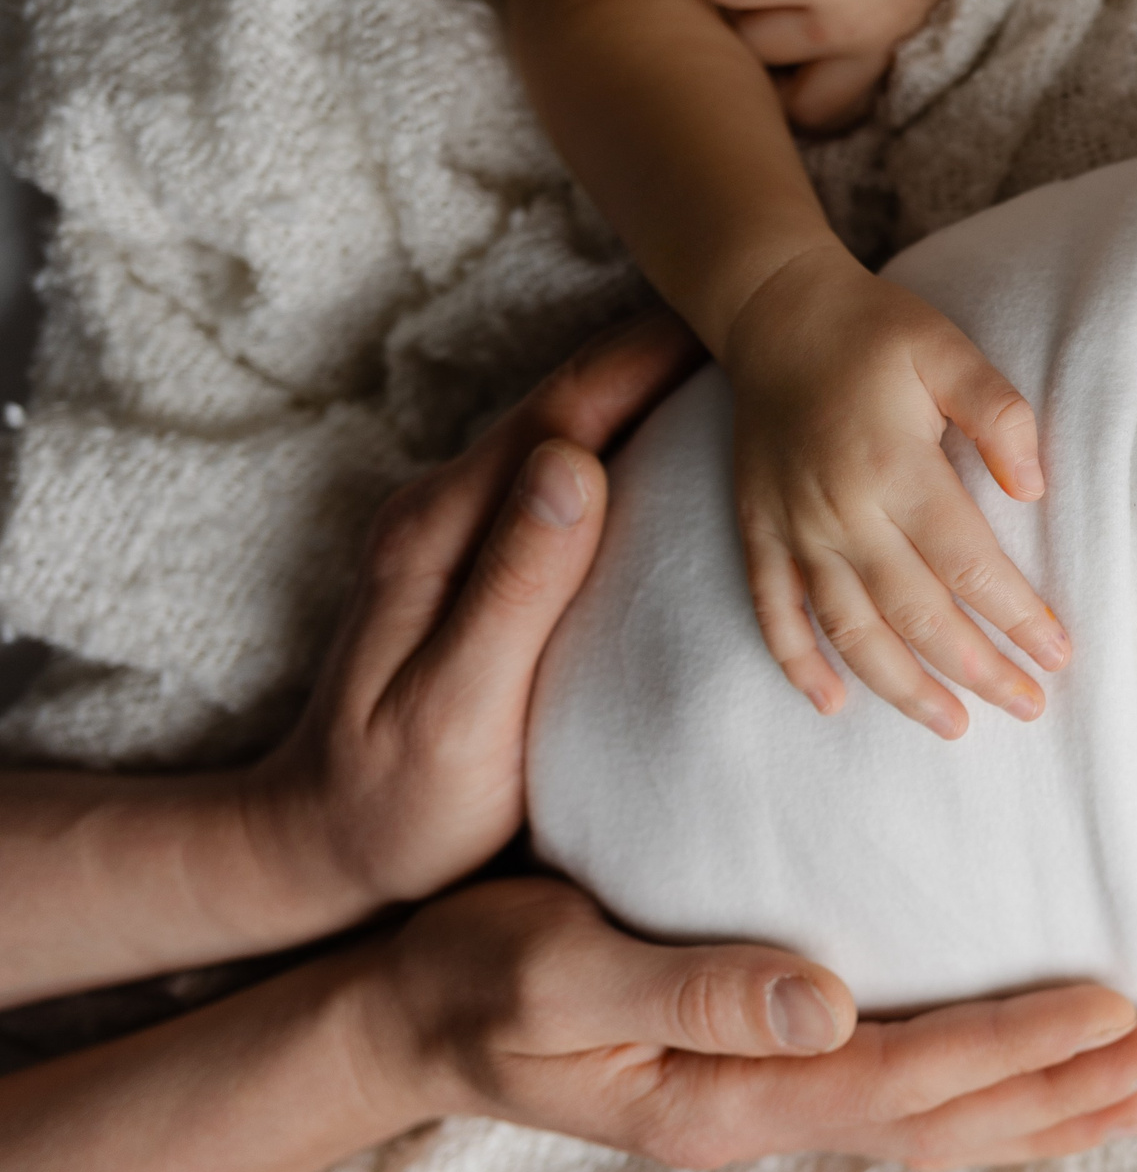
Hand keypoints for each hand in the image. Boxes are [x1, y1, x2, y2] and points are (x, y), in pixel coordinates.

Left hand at [255, 314, 702, 918]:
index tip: (743, 321)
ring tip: (755, 370)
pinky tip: (692, 450)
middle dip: (667, 353)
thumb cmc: (398, 803)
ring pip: (575, 430)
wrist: (323, 850)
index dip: (651, 357)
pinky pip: (570, 474)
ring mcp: (462, 529)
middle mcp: (446, 508)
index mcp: (442, 529)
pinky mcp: (485, 558)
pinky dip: (636, 444)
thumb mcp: (455, 707)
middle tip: (778, 326)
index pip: (564, 412)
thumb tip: (572, 461)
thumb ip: (512, 586)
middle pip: (574, 401)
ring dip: (656, 391)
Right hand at [362, 879, 1136, 1171]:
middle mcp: (759, 1117)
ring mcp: (761, 1108)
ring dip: (1042, 1102)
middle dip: (1063, 1086)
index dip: (1012, 1045)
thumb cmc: (475, 979)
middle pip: (944, 1118)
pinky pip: (898, 1101)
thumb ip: (690, 991)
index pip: (902, 1078)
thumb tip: (825, 1002)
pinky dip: (984, 1093)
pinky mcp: (759, 1081)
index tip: (1111, 1004)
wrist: (405, 1017)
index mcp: (723, 1097)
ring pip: (934, 1122)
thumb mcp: (558, 974)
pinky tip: (1031, 1075)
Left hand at [696, 0, 1024, 131]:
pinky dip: (810, 82)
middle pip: (751, 45)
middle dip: (733, 4)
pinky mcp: (892, 50)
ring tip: (767, 21)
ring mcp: (876, 45)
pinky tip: (800, 40)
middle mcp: (848, 24)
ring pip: (796, 103)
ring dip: (770, 71)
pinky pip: (839, 97)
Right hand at [724, 246, 1070, 735]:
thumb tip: (1034, 489)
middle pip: (917, 615)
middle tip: (1029, 707)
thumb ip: (999, 414)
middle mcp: (841, 512)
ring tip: (953, 725)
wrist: (775, 311)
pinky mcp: (758, 531)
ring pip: (849, 631)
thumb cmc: (876, 333)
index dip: (1016, 617)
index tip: (1059, 656)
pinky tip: (832, 704)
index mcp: (895, 469)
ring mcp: (793, 527)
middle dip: (977, 670)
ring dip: (902, 687)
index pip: (968, 566)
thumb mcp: (949, 351)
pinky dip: (798, 664)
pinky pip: (773, 612)